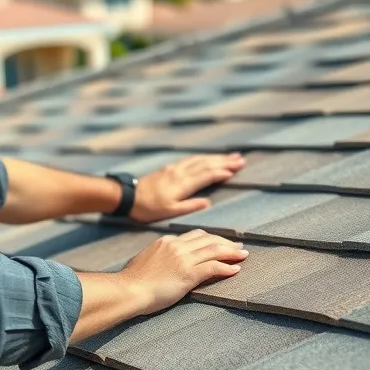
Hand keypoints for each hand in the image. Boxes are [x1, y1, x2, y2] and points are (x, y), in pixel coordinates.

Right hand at [119, 229, 247, 315]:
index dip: (211, 238)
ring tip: (243, 254)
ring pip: (214, 250)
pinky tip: (236, 269)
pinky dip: (227, 267)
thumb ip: (156, 256)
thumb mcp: (145, 260)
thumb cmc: (132, 280)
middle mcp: (176, 246)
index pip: (194, 235)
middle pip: (208, 238)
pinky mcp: (188, 274)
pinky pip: (213, 267)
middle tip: (238, 246)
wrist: (129, 289)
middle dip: (226, 242)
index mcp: (166, 241)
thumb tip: (159, 260)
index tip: (220, 242)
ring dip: (232, 252)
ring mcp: (183, 259)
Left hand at [130, 153, 245, 222]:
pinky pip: (191, 159)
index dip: (222, 172)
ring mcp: (174, 168)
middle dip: (224, 161)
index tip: (236, 170)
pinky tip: (208, 157)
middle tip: (241, 159)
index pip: (207, 174)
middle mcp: (180, 172)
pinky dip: (203, 157)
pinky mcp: (169, 168)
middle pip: (206, 163)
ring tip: (231, 156)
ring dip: (216, 157)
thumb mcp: (169, 212)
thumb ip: (189, 206)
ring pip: (199, 159)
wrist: (128, 196)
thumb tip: (207, 202)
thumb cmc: (148, 208)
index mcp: (182, 184)